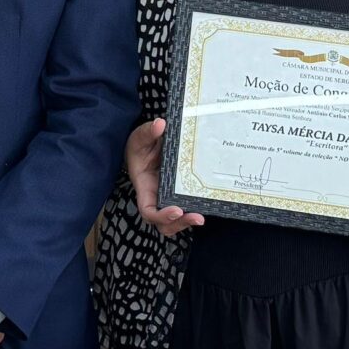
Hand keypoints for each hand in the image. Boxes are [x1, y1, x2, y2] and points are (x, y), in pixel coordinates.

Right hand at [127, 118, 202, 237]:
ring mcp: (168, 198)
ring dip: (188, 222)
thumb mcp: (140, 137)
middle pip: (164, 223)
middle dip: (179, 224)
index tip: (176, 210)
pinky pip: (187, 208)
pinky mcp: (180, 194)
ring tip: (201, 217)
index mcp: (144, 187)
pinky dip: (196, 209)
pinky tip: (208, 203)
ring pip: (176, 221)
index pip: (148, 210)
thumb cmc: (141, 145)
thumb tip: (160, 124)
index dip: (161, 215)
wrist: (149, 145)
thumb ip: (147, 132)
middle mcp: (156, 197)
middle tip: (196, 217)